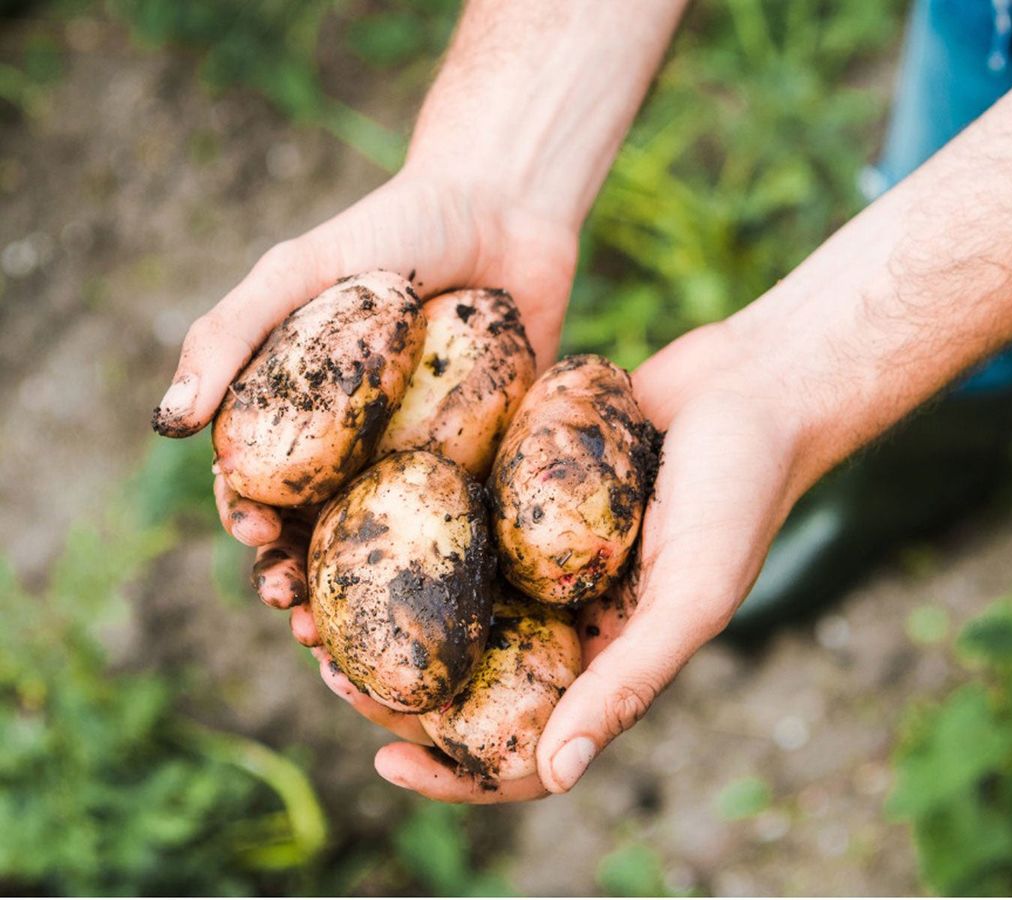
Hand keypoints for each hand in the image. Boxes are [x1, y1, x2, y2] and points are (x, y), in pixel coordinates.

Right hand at [153, 167, 577, 610]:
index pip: (265, 485)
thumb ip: (233, 335)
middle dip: (301, 584)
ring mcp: (427, 463)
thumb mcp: (302, 269)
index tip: (256, 544)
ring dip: (364, 603)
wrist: (506, 210)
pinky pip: (468, 532)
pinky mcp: (489, 466)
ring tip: (353, 640)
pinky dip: (451, 581)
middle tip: (301, 614)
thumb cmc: (397, 228)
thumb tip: (166, 423)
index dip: (251, 524)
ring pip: (390, 553)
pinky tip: (449, 616)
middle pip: (323, 534)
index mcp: (306, 413)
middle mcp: (362, 448)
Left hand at [373, 320, 808, 800]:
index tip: (385, 759)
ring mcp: (543, 550)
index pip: (523, 742)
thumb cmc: (741, 493)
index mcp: (604, 658)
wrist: (754, 386)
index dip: (454, 768)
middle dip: (398, 684)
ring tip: (316, 601)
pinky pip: (461, 519)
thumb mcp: (693, 595)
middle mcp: (567, 613)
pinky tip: (359, 517)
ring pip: (452, 597)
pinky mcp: (525, 488)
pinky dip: (412, 529)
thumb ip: (629, 683)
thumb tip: (554, 777)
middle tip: (328, 668)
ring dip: (388, 608)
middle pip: (469, 671)